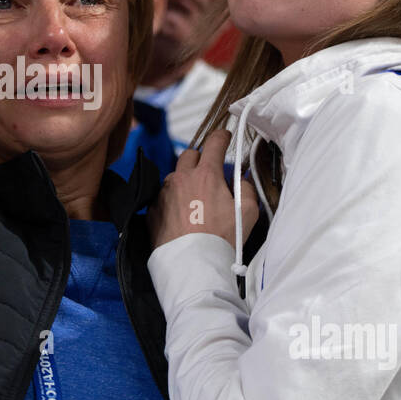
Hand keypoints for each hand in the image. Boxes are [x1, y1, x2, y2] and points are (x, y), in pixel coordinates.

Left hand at [148, 128, 257, 248]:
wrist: (193, 263)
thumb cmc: (221, 239)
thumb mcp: (248, 212)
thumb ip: (246, 188)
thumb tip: (240, 180)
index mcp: (206, 175)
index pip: (214, 143)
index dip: (222, 136)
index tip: (225, 136)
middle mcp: (181, 178)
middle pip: (189, 154)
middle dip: (201, 157)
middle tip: (210, 170)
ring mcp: (163, 193)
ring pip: (174, 176)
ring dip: (185, 181)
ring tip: (195, 200)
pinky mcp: (152, 209)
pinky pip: (162, 196)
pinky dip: (172, 200)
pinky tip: (181, 215)